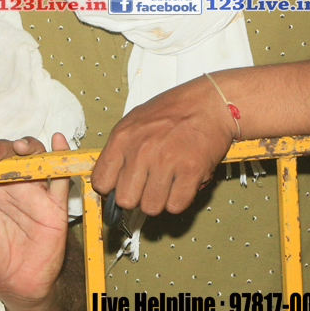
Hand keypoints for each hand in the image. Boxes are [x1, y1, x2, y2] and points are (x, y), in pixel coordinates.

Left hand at [0, 132, 72, 310]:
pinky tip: (58, 141)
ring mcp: (35, 193)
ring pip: (35, 158)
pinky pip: (61, 179)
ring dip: (28, 147)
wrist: (16, 286)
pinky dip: (61, 159)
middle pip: (10, 153)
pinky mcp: (55, 206)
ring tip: (18, 148)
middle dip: (0, 147)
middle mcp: (13, 185)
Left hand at [90, 76, 234, 215]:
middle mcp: (141, 150)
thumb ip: (120, 150)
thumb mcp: (134, 122)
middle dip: (135, 197)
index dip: (110, 189)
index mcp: (123, 137)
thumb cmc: (172, 111)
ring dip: (158, 200)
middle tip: (146, 185)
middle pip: (125, 200)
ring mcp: (166, 162)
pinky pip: (175, 205)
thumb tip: (110, 182)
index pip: (100, 181)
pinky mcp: (190, 171)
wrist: (209, 103)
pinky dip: (178, 200)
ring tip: (166, 183)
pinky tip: (180, 184)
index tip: (120, 186)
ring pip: (150, 207)